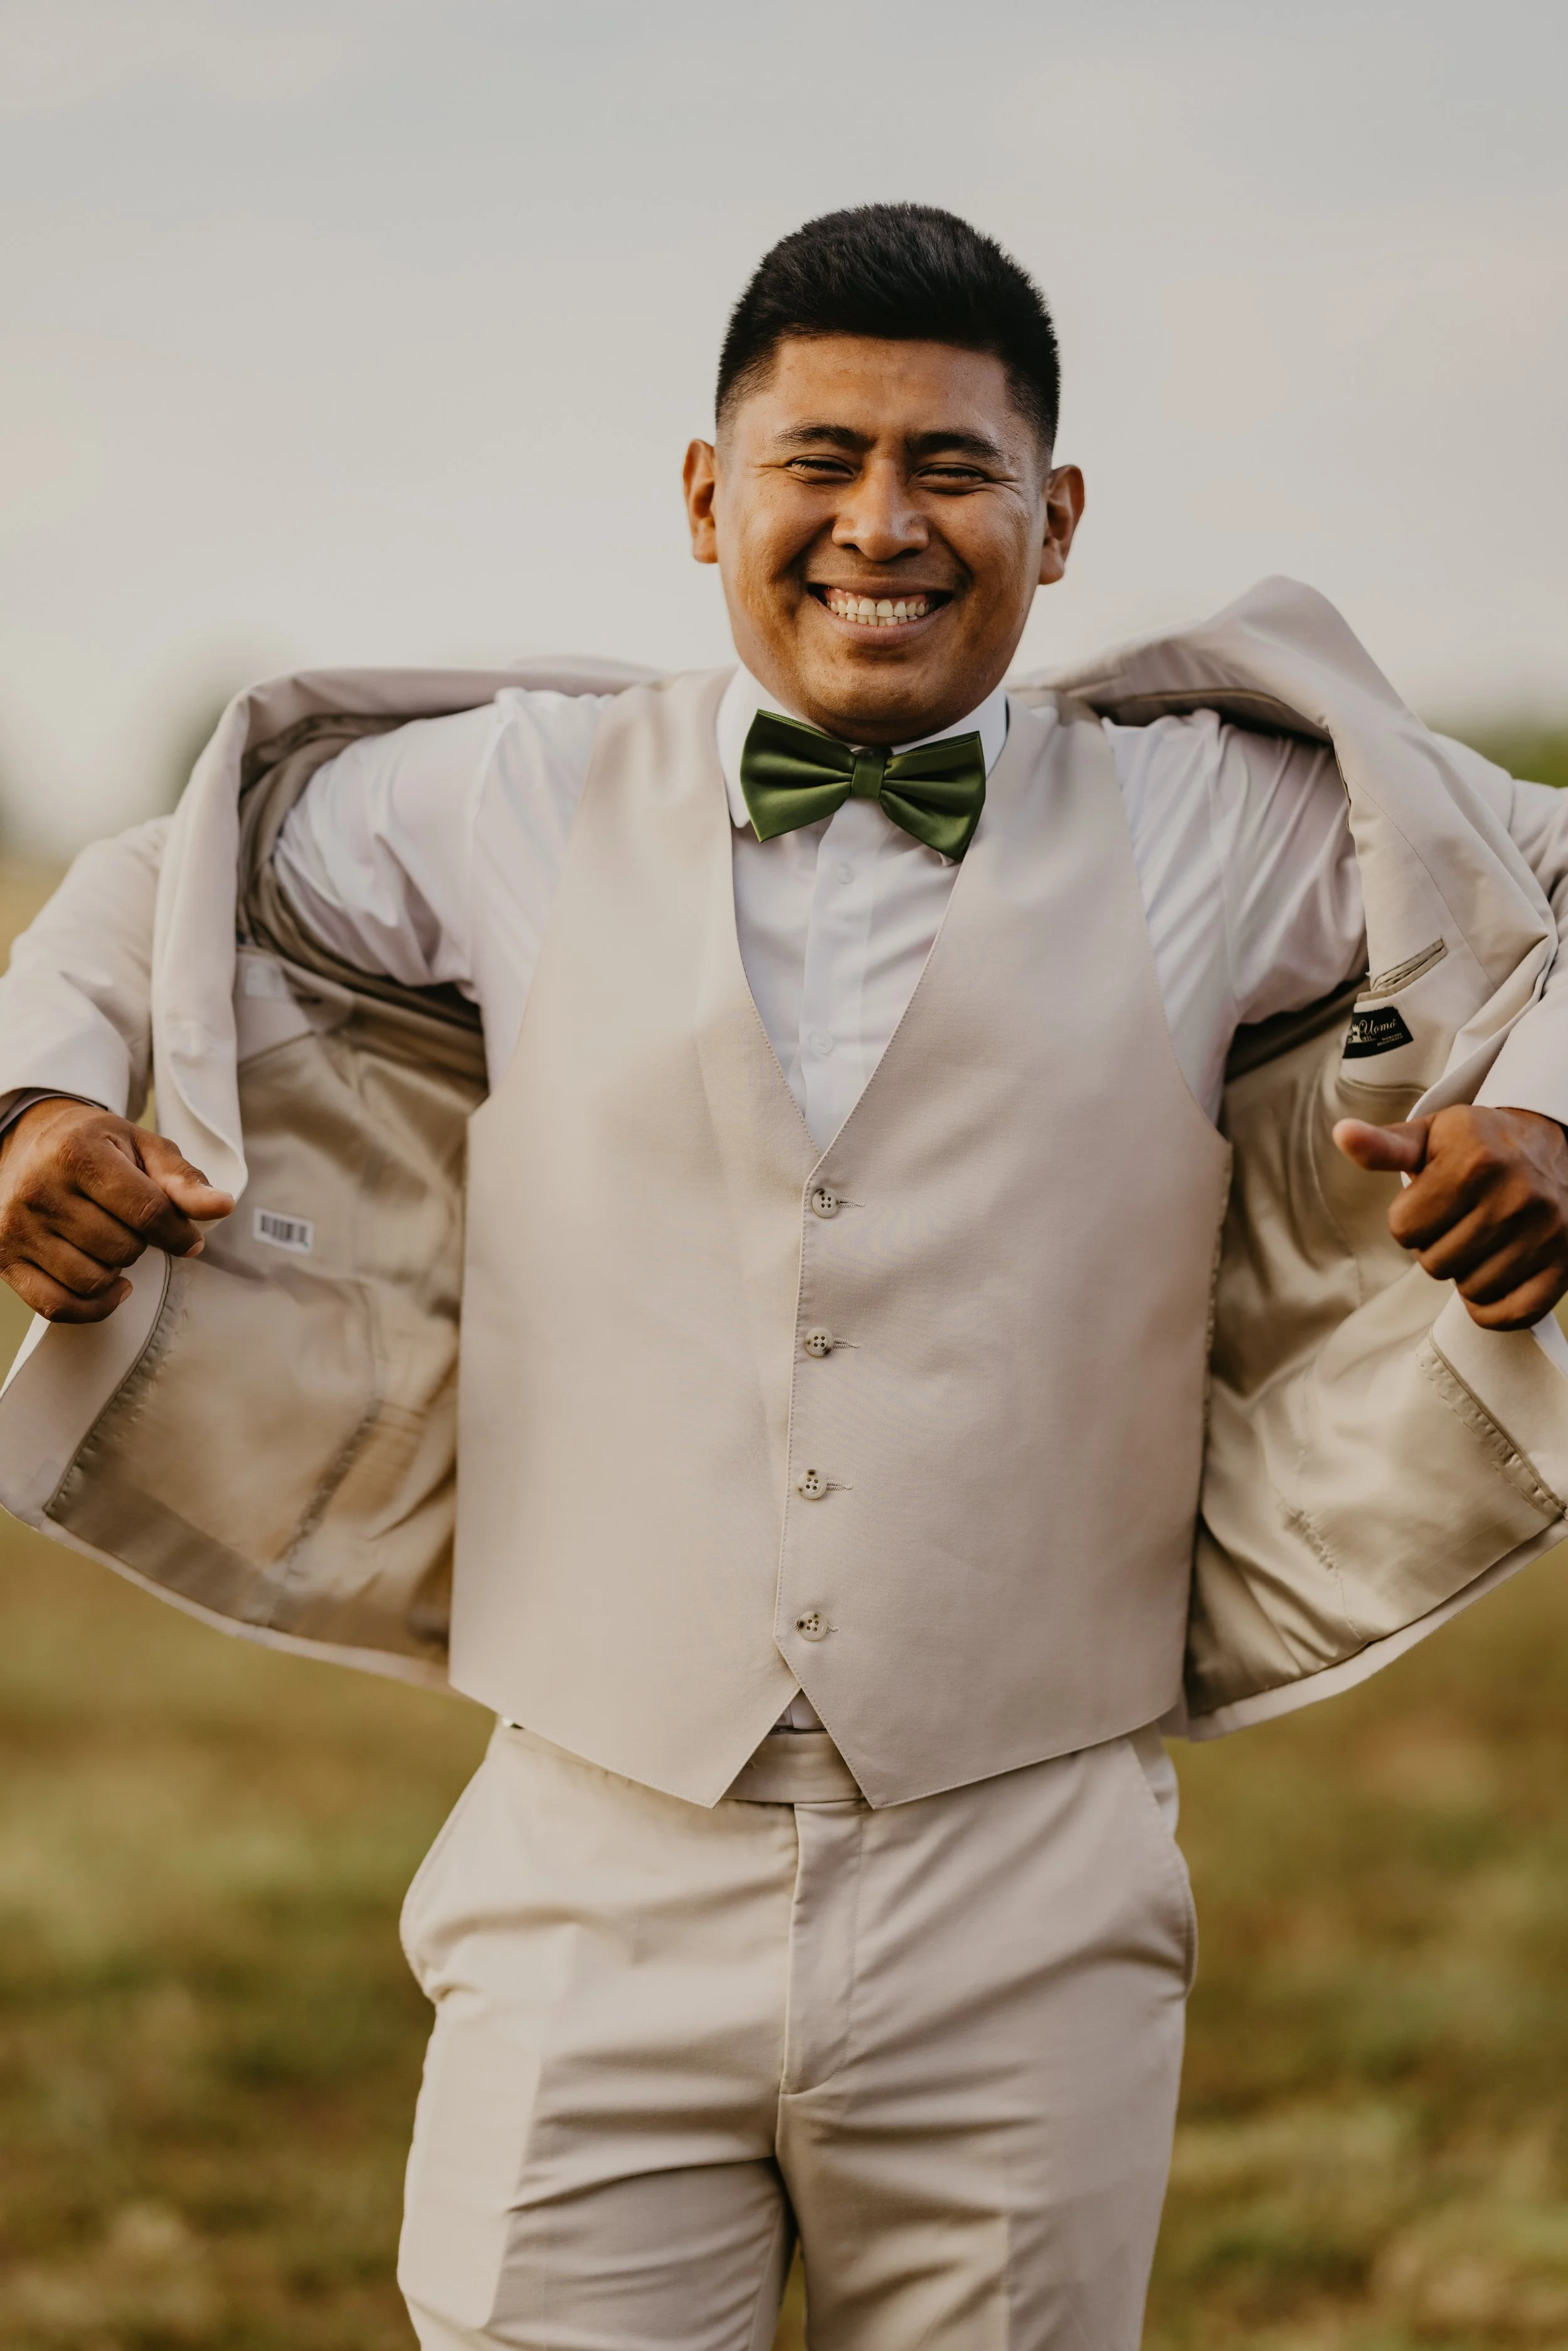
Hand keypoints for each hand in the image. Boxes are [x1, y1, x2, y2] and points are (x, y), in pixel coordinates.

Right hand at [0, 1097, 233, 1324]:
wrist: (30, 1141)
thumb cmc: (97, 1146)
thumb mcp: (144, 1147)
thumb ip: (183, 1179)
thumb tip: (222, 1207)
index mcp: (76, 1153)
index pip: (147, 1211)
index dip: (179, 1233)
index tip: (189, 1239)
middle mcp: (39, 1190)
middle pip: (122, 1249)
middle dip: (142, 1243)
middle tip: (132, 1225)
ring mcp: (17, 1228)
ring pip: (92, 1280)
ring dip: (118, 1271)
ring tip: (113, 1244)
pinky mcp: (4, 1258)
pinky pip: (57, 1306)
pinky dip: (93, 1307)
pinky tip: (111, 1287)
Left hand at [1333, 1103, 1567, 1331]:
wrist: (1554, 1144)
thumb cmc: (1480, 1145)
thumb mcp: (1431, 1136)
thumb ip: (1384, 1145)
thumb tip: (1343, 1134)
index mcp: (1474, 1159)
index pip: (1403, 1228)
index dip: (1409, 1219)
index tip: (1430, 1202)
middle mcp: (1516, 1195)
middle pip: (1435, 1263)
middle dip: (1436, 1246)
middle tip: (1458, 1222)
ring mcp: (1546, 1231)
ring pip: (1471, 1290)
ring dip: (1466, 1272)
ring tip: (1481, 1239)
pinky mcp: (1565, 1263)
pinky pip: (1513, 1313)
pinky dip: (1495, 1307)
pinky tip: (1495, 1274)